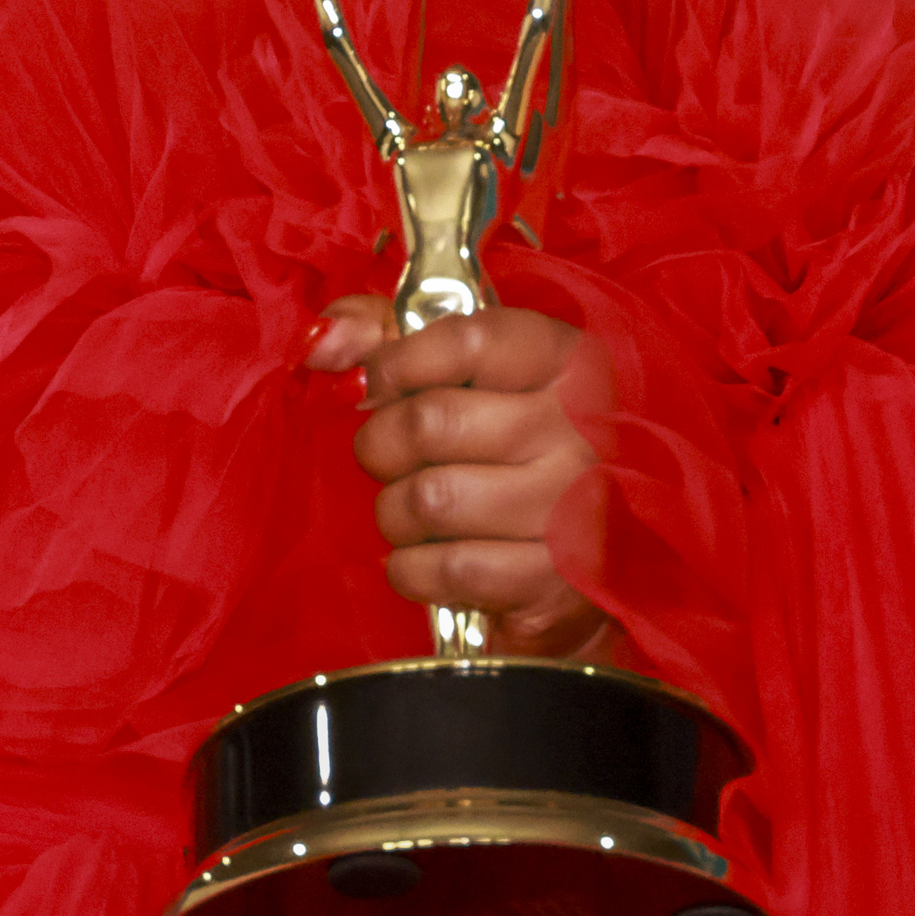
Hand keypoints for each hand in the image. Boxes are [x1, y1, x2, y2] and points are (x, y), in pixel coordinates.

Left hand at [312, 298, 617, 659]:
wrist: (595, 551)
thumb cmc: (510, 443)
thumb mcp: (464, 367)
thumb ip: (385, 334)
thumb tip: (319, 344)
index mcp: (566, 361)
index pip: (464, 340)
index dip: (397, 364)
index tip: (380, 387)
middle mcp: (581, 429)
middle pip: (430, 423)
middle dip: (382, 445)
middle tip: (388, 458)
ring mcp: (575, 508)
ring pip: (430, 500)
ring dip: (395, 512)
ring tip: (412, 510)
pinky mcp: (557, 581)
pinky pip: (449, 571)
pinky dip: (413, 570)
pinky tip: (424, 559)